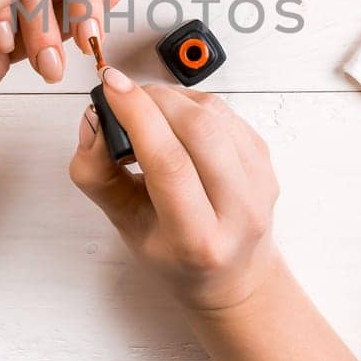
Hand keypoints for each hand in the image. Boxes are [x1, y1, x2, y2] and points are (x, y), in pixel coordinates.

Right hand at [69, 70, 282, 312]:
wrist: (231, 274)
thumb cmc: (175, 255)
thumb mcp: (125, 226)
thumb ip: (98, 176)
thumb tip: (94, 122)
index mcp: (198, 239)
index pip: (169, 164)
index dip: (137, 116)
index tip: (111, 87)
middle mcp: (239, 211)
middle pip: (199, 130)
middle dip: (154, 99)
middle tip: (124, 98)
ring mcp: (260, 182)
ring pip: (214, 113)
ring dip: (172, 99)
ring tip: (147, 112)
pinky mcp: (266, 158)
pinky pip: (226, 113)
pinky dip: (192, 105)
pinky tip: (175, 121)